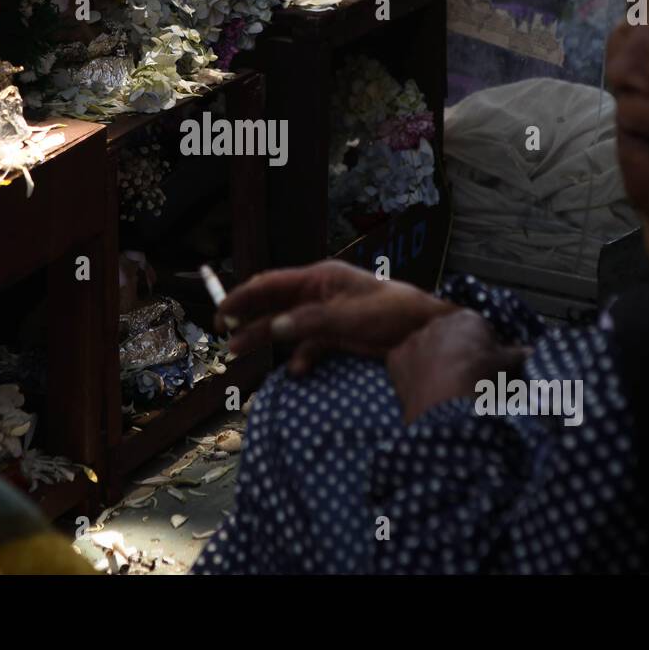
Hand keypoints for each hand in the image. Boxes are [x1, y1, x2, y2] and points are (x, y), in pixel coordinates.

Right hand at [215, 260, 453, 375]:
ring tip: (241, 355)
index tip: (222, 313)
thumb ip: (307, 322)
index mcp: (320, 278)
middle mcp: (319, 293)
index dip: (243, 297)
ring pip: (288, 326)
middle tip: (225, 339)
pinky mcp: (338, 335)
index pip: (271, 283)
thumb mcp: (347, 317)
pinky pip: (309, 345)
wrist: (426, 333)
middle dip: (249, 321)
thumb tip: (272, 328)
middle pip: (274, 305)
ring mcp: (328, 314)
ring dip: (267, 340)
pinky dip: (300, 357)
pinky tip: (296, 371)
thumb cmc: (391, 314)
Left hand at [386, 311, 529, 424]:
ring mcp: (413, 339)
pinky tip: (423, 389)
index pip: (478, 329)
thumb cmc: (481, 379)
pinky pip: (406, 364)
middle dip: (456, 352)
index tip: (485, 366)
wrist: (446, 404)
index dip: (483, 348)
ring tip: (443, 387)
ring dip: (433, 362)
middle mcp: (436, 323)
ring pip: (425, 349)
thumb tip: (532, 351)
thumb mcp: (507, 365)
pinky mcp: (395, 357)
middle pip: (449, 336)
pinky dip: (413, 374)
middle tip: (465, 378)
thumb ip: (519, 354)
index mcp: (466, 319)